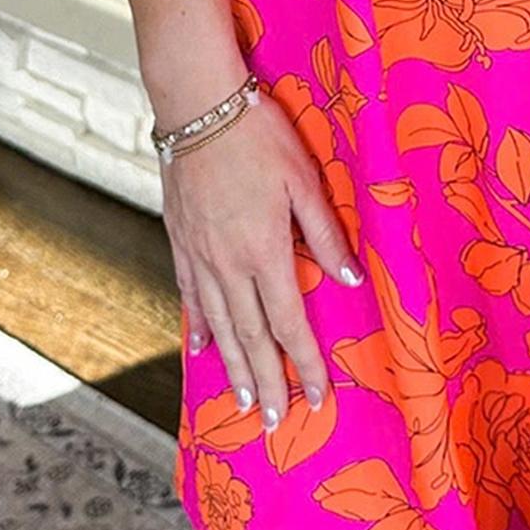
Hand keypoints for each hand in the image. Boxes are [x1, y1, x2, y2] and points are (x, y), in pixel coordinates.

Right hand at [160, 87, 361, 432]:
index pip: (288, 322)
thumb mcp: (305, 179)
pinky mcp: (180, 240)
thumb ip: (325, 233)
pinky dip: (198, 327)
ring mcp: (199, 255)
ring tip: (244, 402)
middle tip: (276, 422)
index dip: (305, 362)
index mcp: (264, 251)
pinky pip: (190, 295)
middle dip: (267, 382)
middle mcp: (227, 263)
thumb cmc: (259, 136)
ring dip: (233, 366)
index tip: (318, 396)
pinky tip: (200, 348)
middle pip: (250, 336)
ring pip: (218, 325)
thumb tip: (349, 280)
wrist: (198, 106)